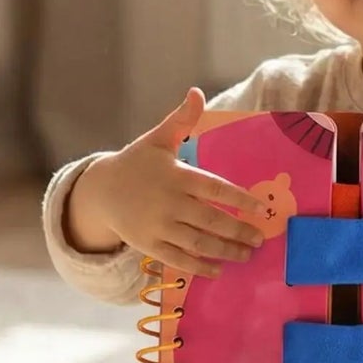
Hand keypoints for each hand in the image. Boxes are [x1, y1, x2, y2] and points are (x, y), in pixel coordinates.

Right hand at [80, 89, 266, 278]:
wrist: (100, 191)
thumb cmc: (136, 163)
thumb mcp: (158, 139)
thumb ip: (181, 120)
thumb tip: (196, 92)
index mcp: (177, 176)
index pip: (216, 189)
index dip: (241, 200)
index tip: (262, 209)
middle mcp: (169, 203)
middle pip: (211, 220)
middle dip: (239, 232)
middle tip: (260, 239)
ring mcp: (158, 226)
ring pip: (198, 243)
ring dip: (225, 251)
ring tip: (246, 254)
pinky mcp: (149, 245)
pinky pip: (178, 259)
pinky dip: (199, 267)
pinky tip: (218, 270)